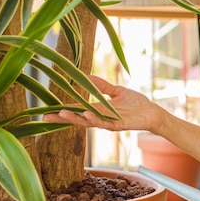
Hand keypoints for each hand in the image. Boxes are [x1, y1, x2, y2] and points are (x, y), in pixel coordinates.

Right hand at [43, 75, 164, 132]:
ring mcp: (108, 122)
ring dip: (75, 118)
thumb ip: (102, 86)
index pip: (77, 110)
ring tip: (61, 114)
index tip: (47, 110)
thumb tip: (86, 76)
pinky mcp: (118, 125)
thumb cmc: (136, 103)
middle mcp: (101, 118)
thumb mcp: (117, 91)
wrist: (153, 112)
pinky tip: (85, 114)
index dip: (63, 110)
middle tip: (46, 116)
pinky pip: (104, 123)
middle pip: (78, 118)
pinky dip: (95, 118)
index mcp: (98, 110)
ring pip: (88, 121)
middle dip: (62, 118)